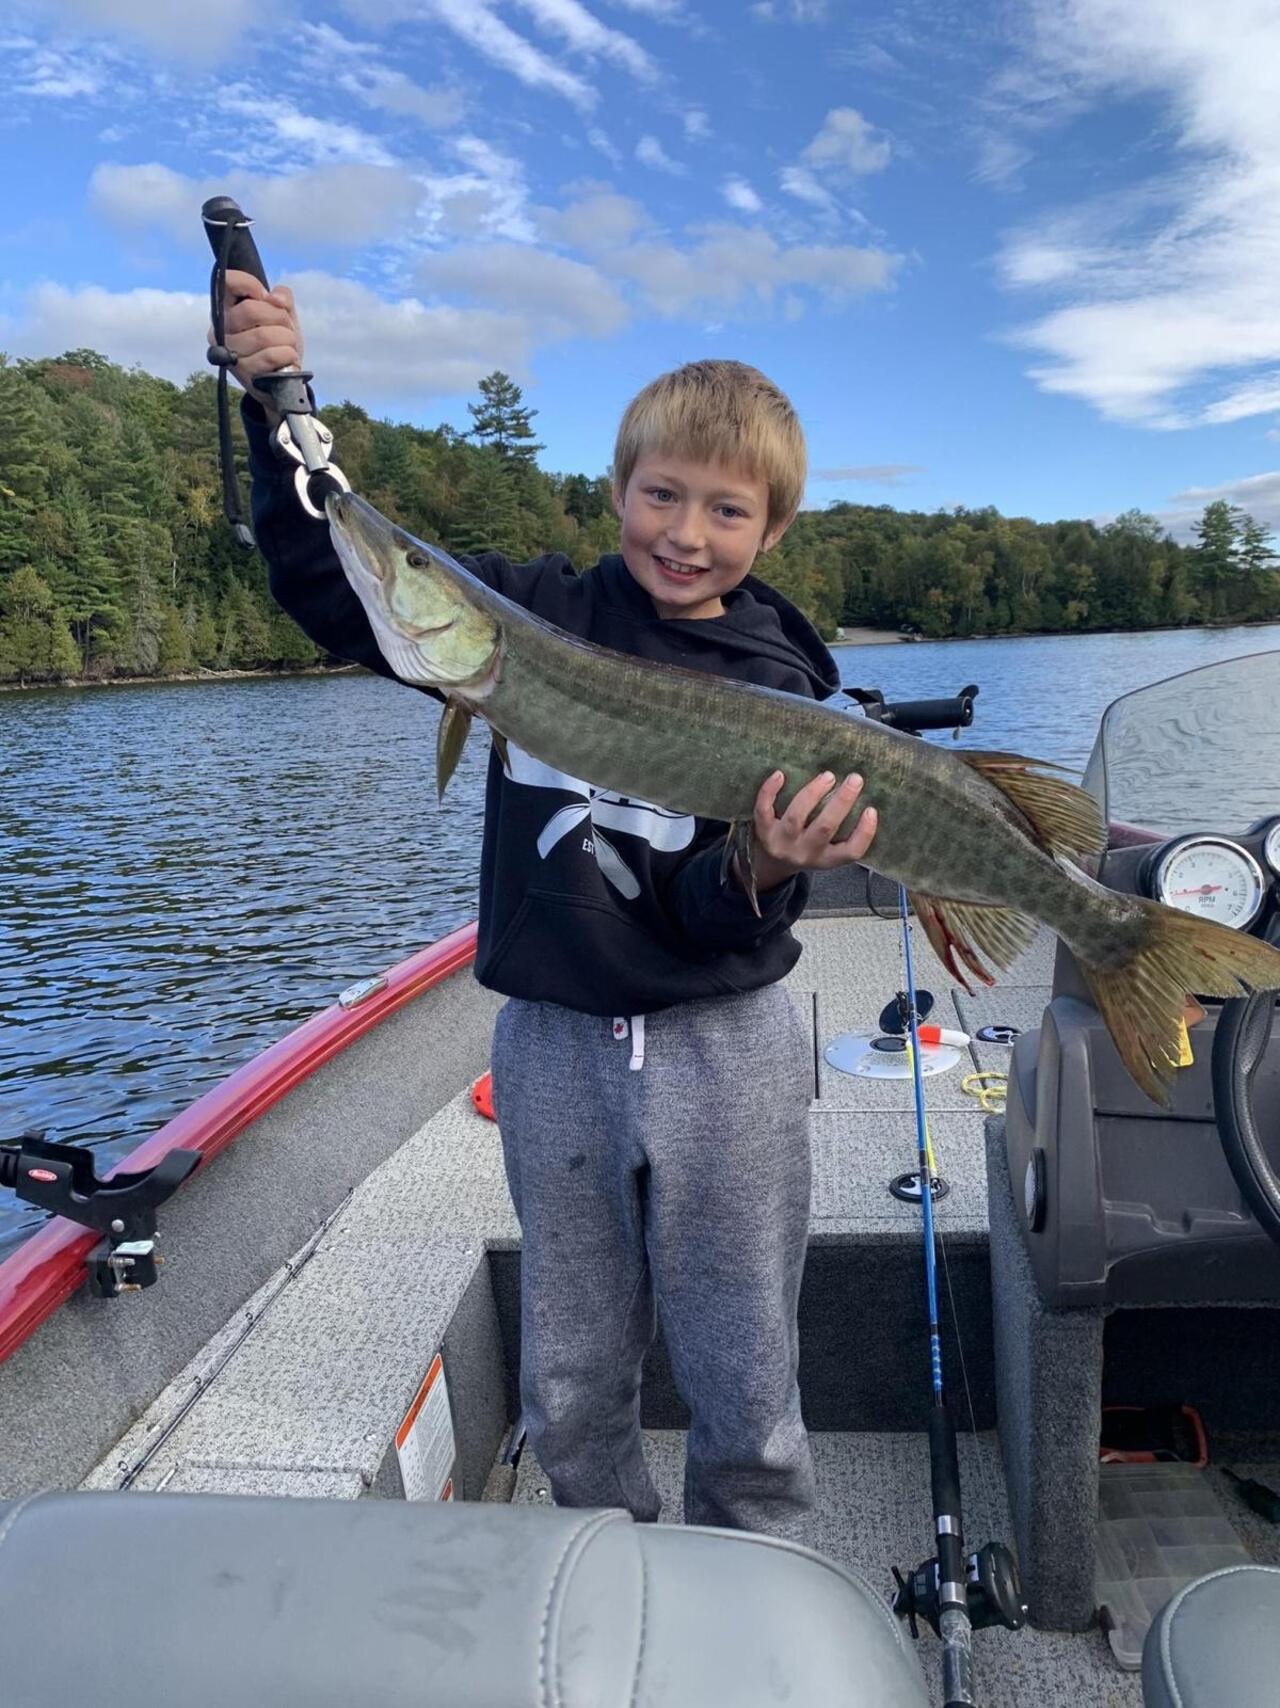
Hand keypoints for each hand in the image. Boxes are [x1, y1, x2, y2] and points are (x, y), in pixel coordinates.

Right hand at [208, 268, 303, 416]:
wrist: (283, 379)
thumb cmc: (278, 342)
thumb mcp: (283, 314)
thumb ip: (282, 297)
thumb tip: (275, 298)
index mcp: (226, 309)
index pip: (227, 281)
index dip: (250, 284)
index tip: (265, 297)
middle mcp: (220, 330)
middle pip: (252, 310)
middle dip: (279, 318)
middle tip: (284, 328)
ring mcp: (229, 353)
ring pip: (264, 335)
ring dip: (287, 339)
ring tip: (287, 346)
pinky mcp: (243, 373)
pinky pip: (271, 356)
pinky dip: (288, 355)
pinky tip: (287, 359)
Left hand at [747, 770, 877, 892]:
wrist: (771, 864)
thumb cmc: (807, 847)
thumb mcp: (827, 850)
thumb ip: (843, 832)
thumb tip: (860, 795)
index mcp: (826, 859)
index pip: (851, 852)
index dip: (864, 833)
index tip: (871, 809)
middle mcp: (804, 853)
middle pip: (824, 828)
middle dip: (841, 802)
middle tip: (855, 778)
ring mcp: (781, 843)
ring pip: (796, 817)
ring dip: (813, 793)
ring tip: (828, 776)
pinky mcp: (763, 832)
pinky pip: (763, 811)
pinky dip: (769, 792)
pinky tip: (780, 774)